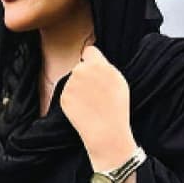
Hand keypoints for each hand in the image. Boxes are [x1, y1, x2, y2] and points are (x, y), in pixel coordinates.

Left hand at [61, 45, 135, 169]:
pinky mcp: (63, 97)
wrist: (106, 131)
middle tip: (97, 91)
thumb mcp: (119, 81)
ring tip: (92, 102)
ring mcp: (70, 84)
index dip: (92, 59)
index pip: (89, 51)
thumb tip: (94, 60)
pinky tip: (85, 109)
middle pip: (81, 67)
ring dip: (80, 88)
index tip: (95, 68)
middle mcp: (81, 70)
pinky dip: (75, 100)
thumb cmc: (117, 107)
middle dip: (86, 75)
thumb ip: (106, 67)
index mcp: (97, 64)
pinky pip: (69, 94)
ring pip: (74, 81)